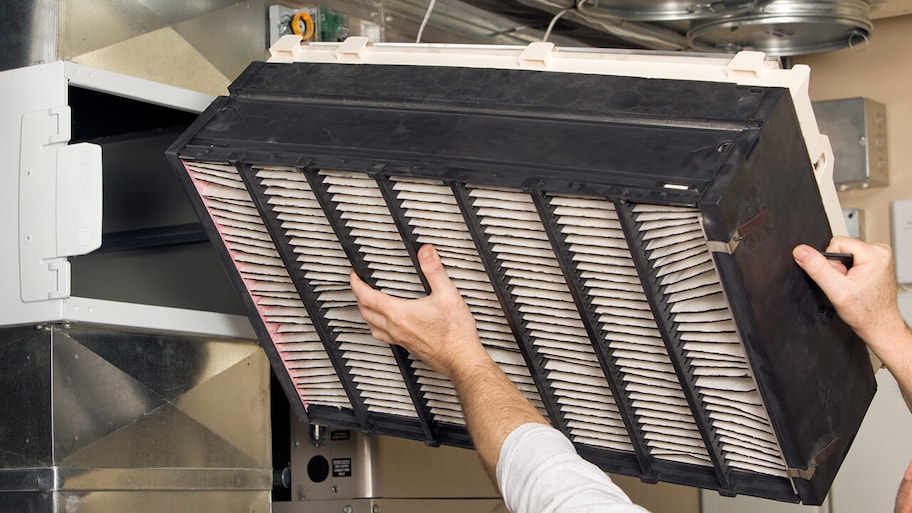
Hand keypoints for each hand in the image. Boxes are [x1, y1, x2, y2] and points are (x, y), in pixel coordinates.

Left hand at [349, 244, 490, 378]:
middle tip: (359, 286)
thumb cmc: (455, 333)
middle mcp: (395, 328)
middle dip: (358, 297)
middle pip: (365, 312)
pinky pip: (384, 336)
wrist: (461, 359)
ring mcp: (400, 339)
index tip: (354, 275)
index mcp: (399, 314)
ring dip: (366, 313)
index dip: (356, 283)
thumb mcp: (447, 294)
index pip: (367, 297)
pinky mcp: (408, 347)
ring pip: (371, 326)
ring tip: (367, 304)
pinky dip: (378, 327)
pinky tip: (388, 325)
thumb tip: (425, 252)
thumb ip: (434, 270)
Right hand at [792, 236, 905, 356]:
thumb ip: (816, 268)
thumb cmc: (865, 312)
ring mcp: (880, 256)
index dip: (831, 263)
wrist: (878, 324)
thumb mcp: (836, 290)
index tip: (841, 279)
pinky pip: (852, 258)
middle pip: (841, 247)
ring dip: (843, 270)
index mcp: (875, 253)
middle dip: (838, 267)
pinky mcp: (877, 261)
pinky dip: (850, 272)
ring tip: (852, 285)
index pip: (836, 243)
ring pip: (845, 253)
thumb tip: (801, 251)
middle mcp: (881, 251)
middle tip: (847, 284)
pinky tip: (856, 283)